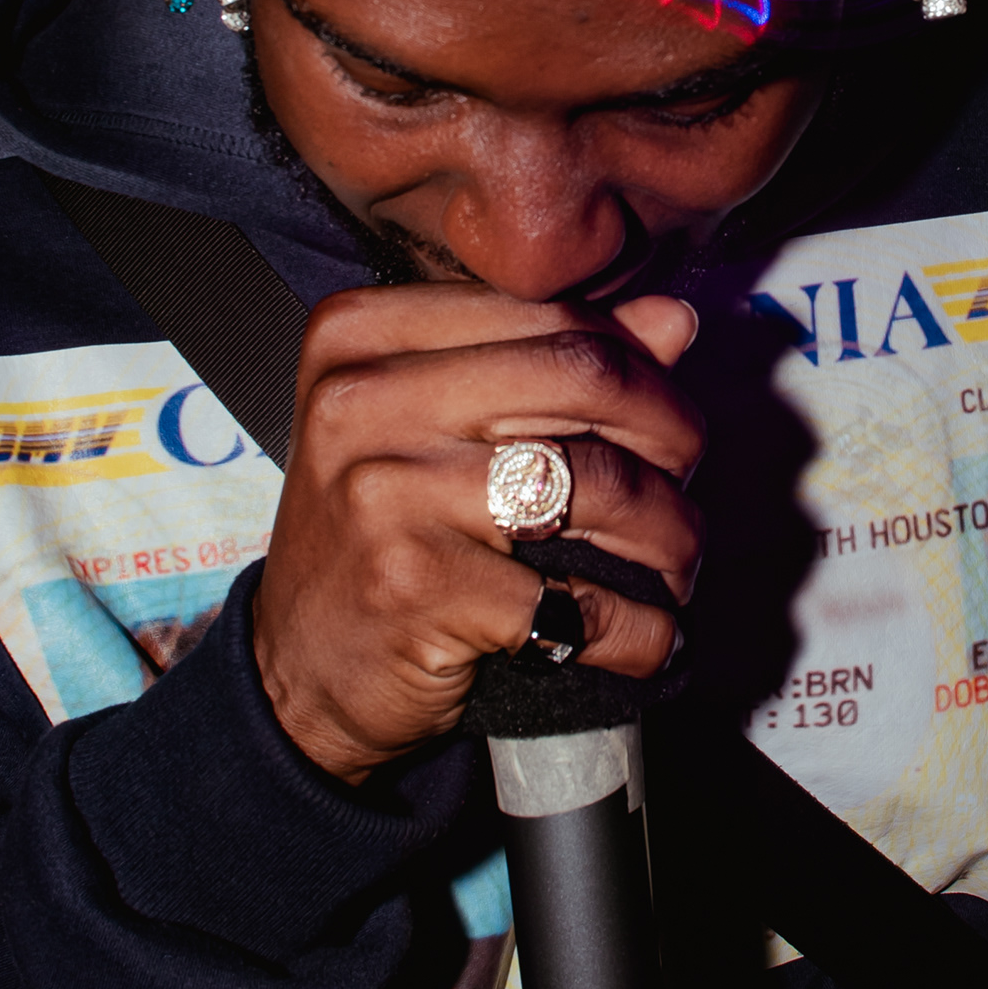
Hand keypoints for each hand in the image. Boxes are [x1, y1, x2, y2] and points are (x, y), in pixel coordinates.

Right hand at [252, 285, 703, 783]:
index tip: (668, 415)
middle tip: (689, 480)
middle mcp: (364, 400)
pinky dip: (639, 628)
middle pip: (585, 378)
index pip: (551, 316)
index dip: (639, 367)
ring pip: (600, 485)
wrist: (298, 671)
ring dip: (672, 536)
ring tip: (676, 563)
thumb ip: (545, 363)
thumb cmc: (377, 536)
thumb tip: (675, 321)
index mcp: (364, 336)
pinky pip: (578, 599)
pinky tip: (648, 636)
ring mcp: (386, 493)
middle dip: (673, 434)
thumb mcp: (435, 428)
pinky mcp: (419, 588)